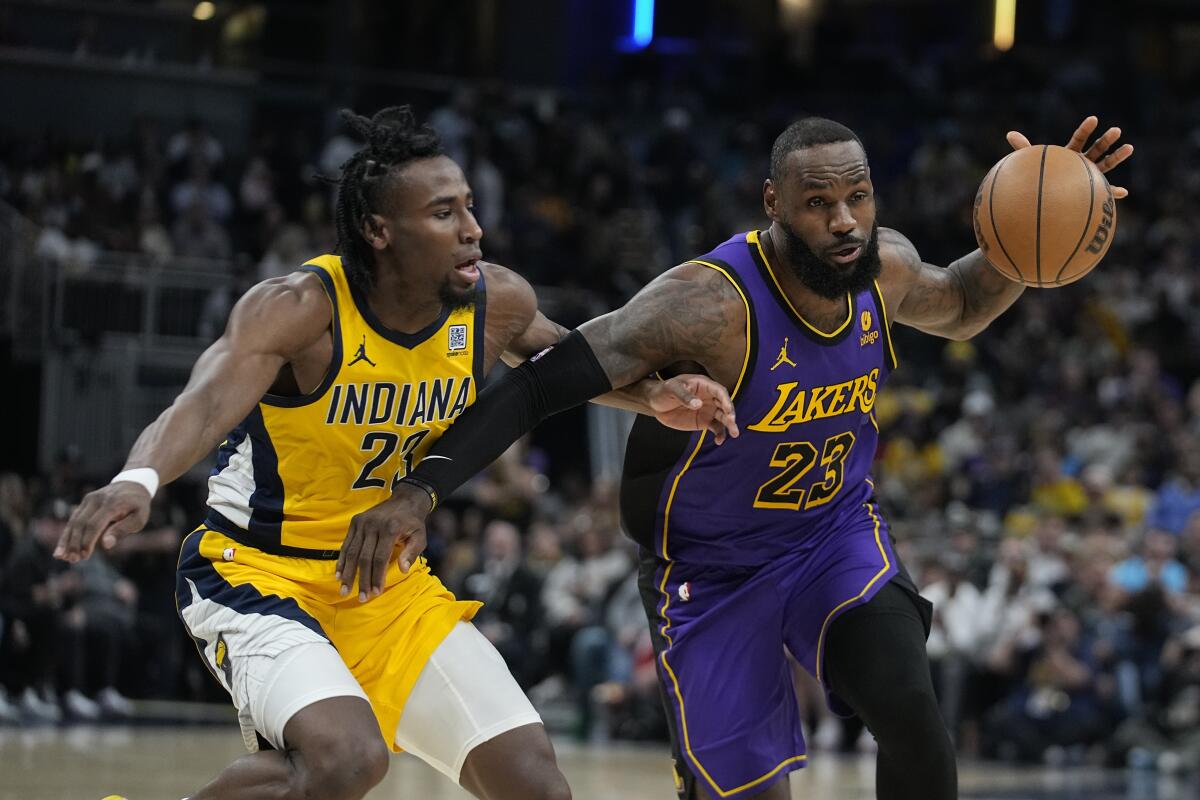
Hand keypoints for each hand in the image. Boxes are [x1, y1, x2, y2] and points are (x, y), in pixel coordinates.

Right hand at [54, 482, 151, 562]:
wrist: (134, 484)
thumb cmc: (138, 506)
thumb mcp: (139, 518)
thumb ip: (122, 530)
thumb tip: (106, 544)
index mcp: (112, 504)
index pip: (94, 524)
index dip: (88, 541)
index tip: (85, 556)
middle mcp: (97, 500)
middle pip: (80, 523)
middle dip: (75, 543)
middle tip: (73, 560)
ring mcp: (89, 499)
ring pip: (73, 521)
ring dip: (66, 540)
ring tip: (61, 557)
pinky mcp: (84, 502)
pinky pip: (73, 519)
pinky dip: (67, 534)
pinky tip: (61, 548)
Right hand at [336, 484, 431, 601]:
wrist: (405, 500)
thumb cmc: (413, 523)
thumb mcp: (420, 536)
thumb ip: (412, 553)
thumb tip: (403, 570)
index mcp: (390, 529)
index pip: (380, 558)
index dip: (377, 576)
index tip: (376, 592)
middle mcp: (373, 525)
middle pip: (364, 558)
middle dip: (362, 580)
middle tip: (361, 598)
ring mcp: (362, 522)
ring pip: (352, 552)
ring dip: (347, 574)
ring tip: (344, 591)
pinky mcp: (355, 522)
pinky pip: (346, 544)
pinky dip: (341, 561)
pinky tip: (338, 575)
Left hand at [646, 373, 739, 443]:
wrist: (655, 403)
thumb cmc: (664, 390)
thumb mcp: (672, 389)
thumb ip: (685, 396)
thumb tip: (698, 404)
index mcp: (704, 385)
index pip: (719, 391)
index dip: (725, 400)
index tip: (728, 409)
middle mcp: (710, 397)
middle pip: (725, 405)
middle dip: (730, 413)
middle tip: (732, 423)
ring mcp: (708, 409)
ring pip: (723, 417)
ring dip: (729, 425)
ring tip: (734, 434)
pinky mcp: (704, 421)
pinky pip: (716, 428)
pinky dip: (719, 434)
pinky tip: (719, 441)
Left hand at [1006, 116, 1133, 198]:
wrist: (1046, 194)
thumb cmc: (1041, 175)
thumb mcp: (1032, 161)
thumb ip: (1023, 148)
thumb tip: (1008, 134)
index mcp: (1070, 153)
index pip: (1079, 138)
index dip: (1085, 129)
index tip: (1093, 119)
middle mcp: (1083, 162)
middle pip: (1097, 148)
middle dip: (1107, 139)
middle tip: (1116, 130)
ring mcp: (1091, 175)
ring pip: (1107, 165)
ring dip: (1118, 156)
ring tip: (1130, 147)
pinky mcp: (1094, 190)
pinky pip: (1105, 192)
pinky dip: (1113, 192)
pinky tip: (1123, 193)